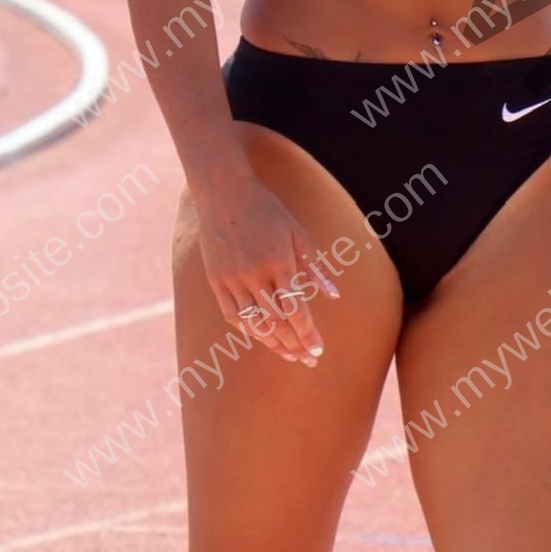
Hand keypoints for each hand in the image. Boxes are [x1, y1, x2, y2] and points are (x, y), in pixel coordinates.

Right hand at [194, 167, 338, 366]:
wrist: (224, 191)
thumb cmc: (267, 208)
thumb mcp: (297, 232)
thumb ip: (315, 267)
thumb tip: (334, 295)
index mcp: (279, 262)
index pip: (296, 309)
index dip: (307, 333)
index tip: (318, 349)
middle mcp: (254, 275)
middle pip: (277, 322)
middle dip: (295, 344)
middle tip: (310, 360)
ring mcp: (232, 279)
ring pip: (253, 323)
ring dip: (273, 342)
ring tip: (289, 355)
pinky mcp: (215, 280)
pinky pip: (232, 314)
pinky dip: (248, 329)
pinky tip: (262, 337)